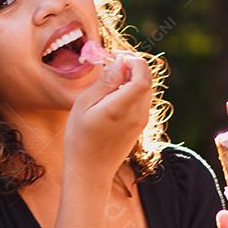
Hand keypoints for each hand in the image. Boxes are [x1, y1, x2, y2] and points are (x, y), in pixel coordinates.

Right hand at [64, 52, 151, 176]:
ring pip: (145, 90)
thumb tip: (120, 64)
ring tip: (110, 79)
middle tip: (113, 62)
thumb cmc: (80, 138)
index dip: (133, 61)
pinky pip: (141, 101)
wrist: (90, 171)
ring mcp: (141, 122)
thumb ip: (105, 82)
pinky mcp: (139, 127)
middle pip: (147, 80)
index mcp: (123, 107)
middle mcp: (138, 114)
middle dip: (133, 66)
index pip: (142, 75)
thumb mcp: (84, 105)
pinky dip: (131, 91)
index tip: (117, 56)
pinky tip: (113, 95)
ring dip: (132, 78)